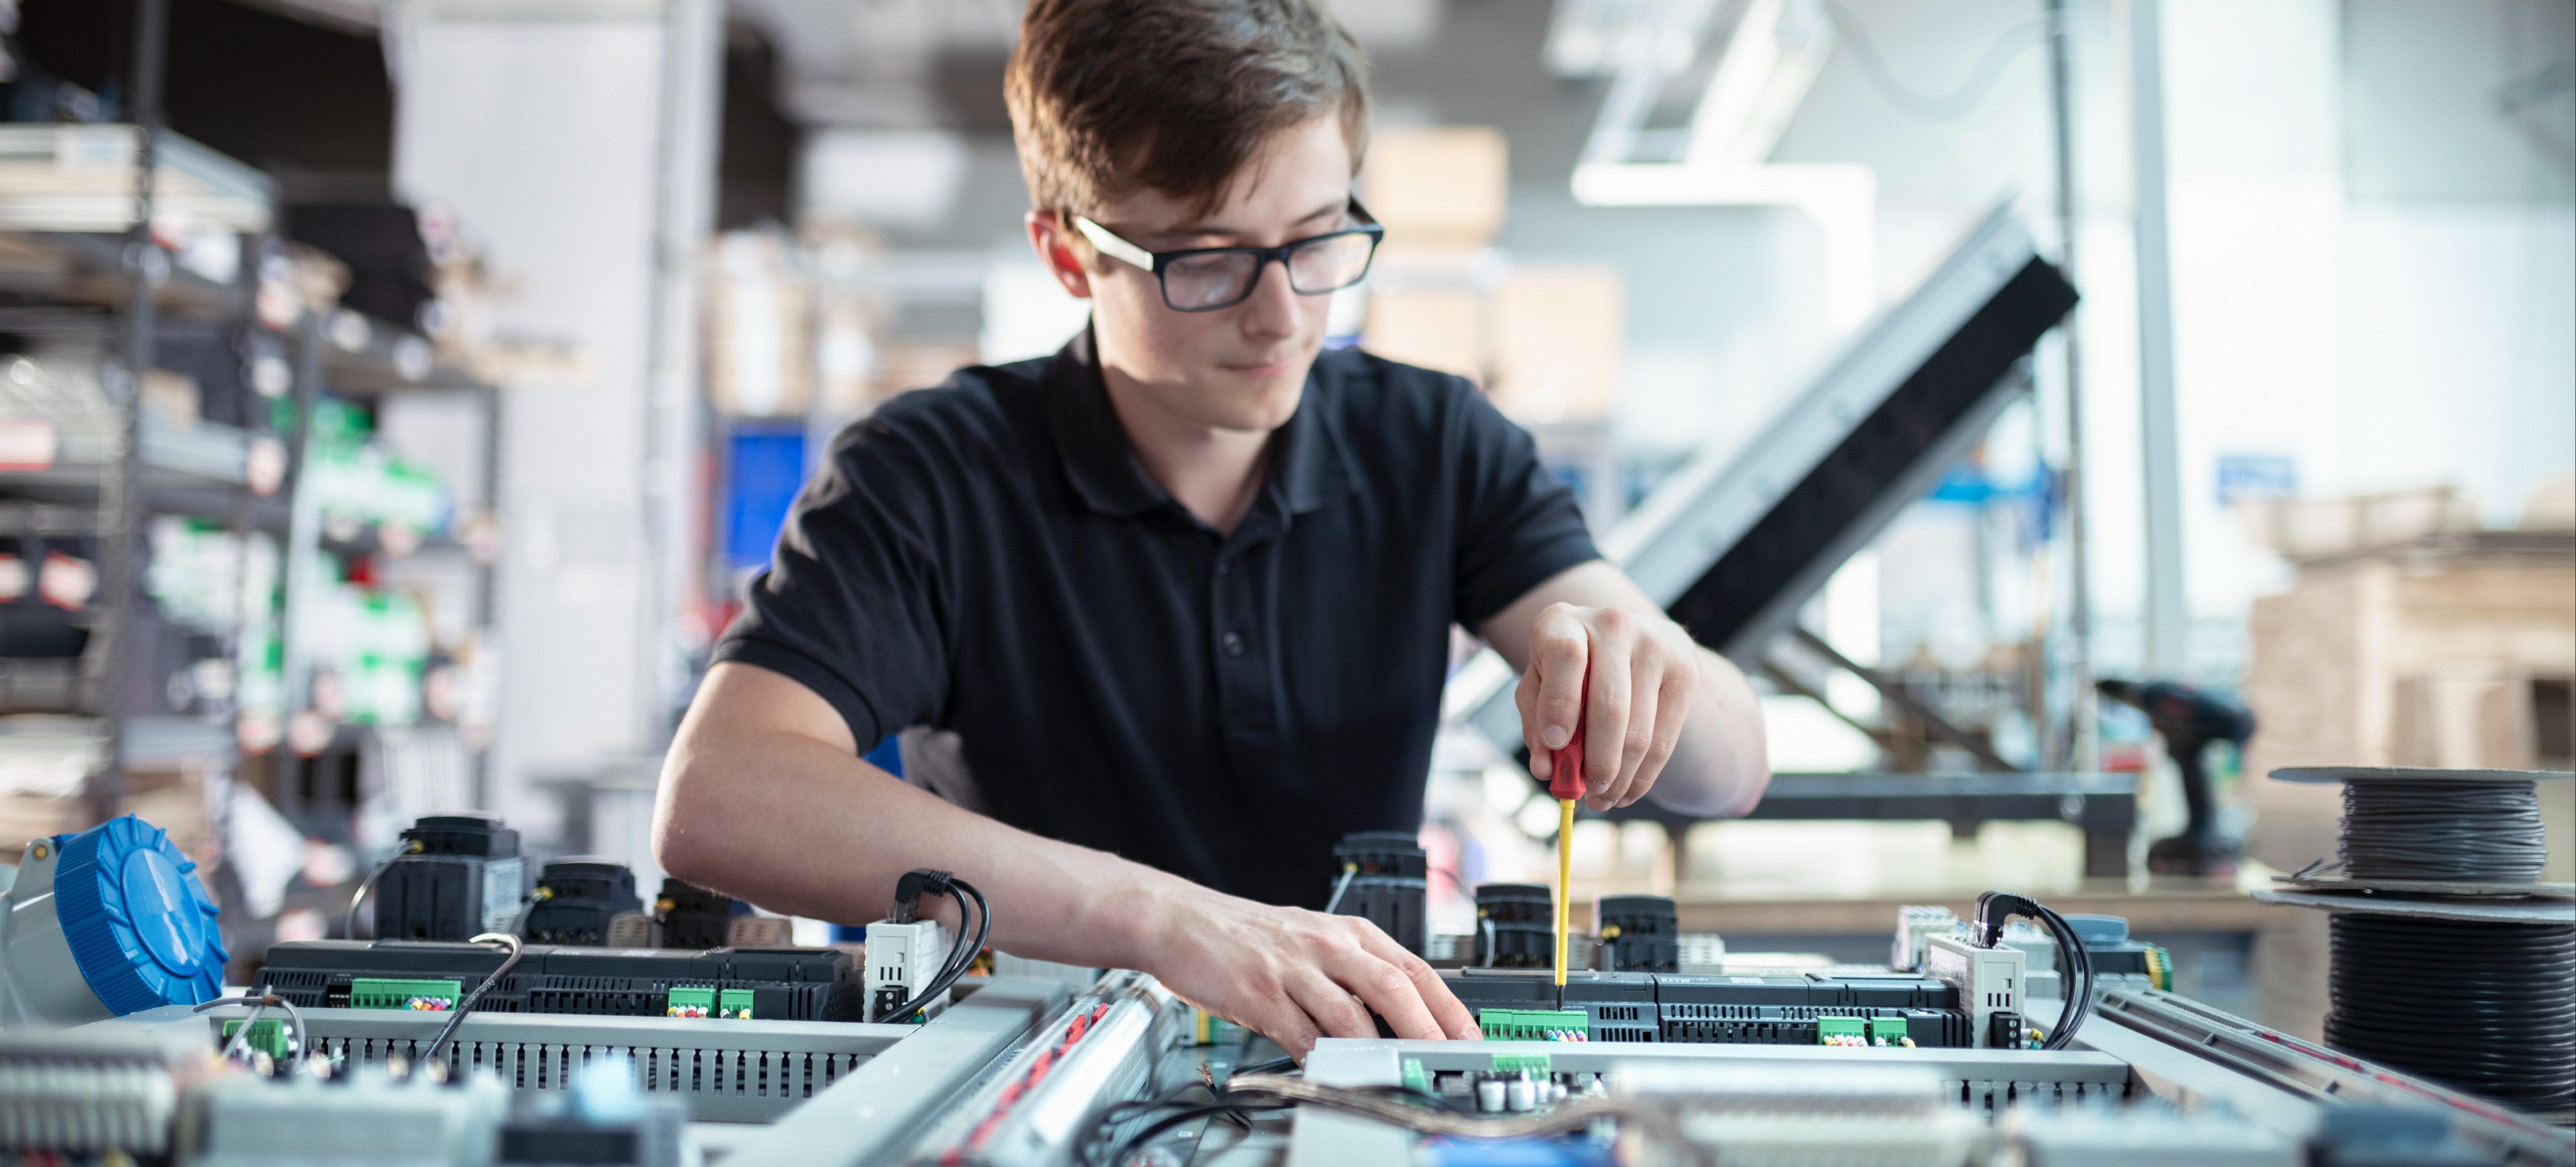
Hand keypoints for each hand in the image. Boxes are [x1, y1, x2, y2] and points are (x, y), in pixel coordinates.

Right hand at [1141, 883, 1477, 1059]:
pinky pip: (1301, 1035)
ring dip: (1378, 1053)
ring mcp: (1294, 969)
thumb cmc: (1250, 935)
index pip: (1415, 968)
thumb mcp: (1312, 938)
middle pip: (1394, 987)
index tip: (1471, 1038)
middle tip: (1448, 1062)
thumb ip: (1353, 973)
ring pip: (1351, 1014)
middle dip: (1428, 1030)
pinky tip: (1333, 1076)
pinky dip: (1322, 1061)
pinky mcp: (1260, 994)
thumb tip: (1399, 1017)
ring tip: (1398, 1079)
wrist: (1182, 920)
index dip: (1448, 1006)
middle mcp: (1328, 944)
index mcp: (1349, 932)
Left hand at [1516, 602, 1701, 811]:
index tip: (1555, 746)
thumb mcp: (1538, 686)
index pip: (1566, 657)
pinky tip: (1628, 791)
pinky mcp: (1685, 671)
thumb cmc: (1569, 669)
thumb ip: (1535, 724)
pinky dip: (1644, 776)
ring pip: (1640, 732)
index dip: (1559, 705)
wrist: (1628, 639)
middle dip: (1597, 763)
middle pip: (1610, 706)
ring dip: (1621, 778)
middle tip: (1588, 794)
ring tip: (1604, 799)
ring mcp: (1655, 645)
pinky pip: (1664, 739)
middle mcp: (1613, 625)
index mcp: (1564, 622)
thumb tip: (1545, 770)